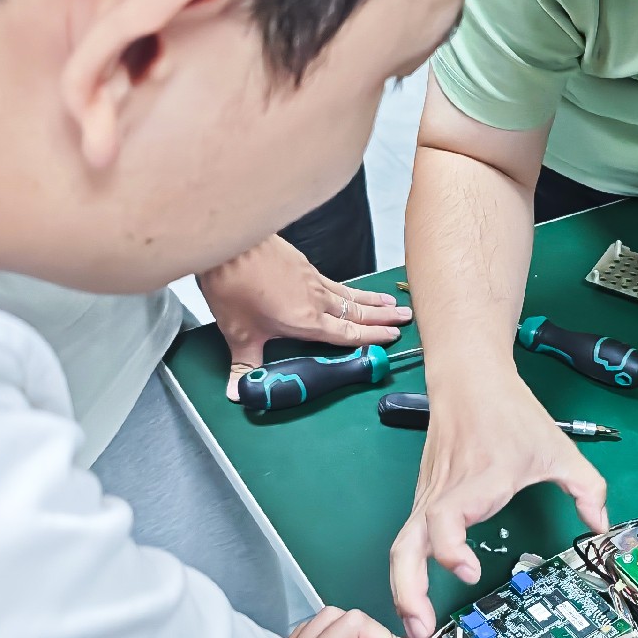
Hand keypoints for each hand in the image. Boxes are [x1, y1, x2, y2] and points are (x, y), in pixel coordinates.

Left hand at [196, 234, 410, 400]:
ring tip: (392, 302)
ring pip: (350, 294)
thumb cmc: (234, 288)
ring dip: (373, 300)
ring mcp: (312, 279)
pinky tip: (349, 288)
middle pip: (358, 311)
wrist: (229, 244)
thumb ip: (243, 365)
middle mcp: (316, 300)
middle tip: (407, 317)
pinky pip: (335, 281)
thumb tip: (235, 392)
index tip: (393, 337)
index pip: (349, 333)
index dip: (373, 337)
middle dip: (384, 317)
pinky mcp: (302, 264)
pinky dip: (350, 287)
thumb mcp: (238, 333)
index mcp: (307, 321)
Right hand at [390, 378, 607, 637]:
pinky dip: (407, 571)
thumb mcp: (559, 448)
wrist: (470, 379)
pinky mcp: (424, 499)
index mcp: (477, 481)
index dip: (450, 550)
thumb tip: (601, 524)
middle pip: (406, 546)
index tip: (468, 571)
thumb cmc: (509, 412)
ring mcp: (429, 497)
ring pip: (401, 548)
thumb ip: (586, 487)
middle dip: (408, 592)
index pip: (444, 520)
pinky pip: (408, 539)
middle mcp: (445, 493)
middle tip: (422, 629)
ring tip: (417, 626)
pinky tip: (418, 596)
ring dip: (403, 589)